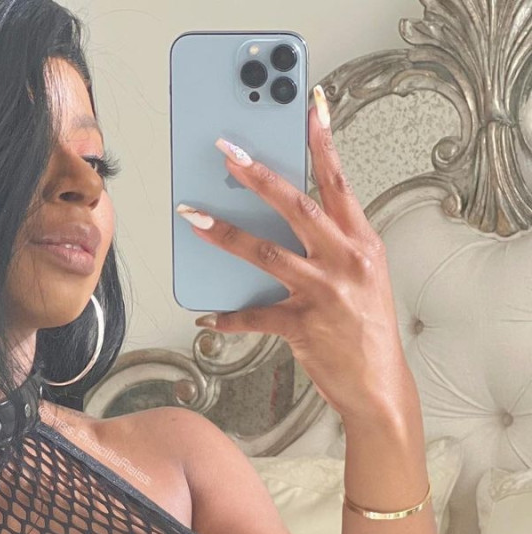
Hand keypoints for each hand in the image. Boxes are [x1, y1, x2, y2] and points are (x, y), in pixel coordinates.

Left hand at [179, 87, 416, 424]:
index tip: (308, 108)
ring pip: (265, 253)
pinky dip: (228, 317)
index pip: (339, 183)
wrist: (378, 385)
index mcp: (363, 243)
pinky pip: (254, 316)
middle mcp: (346, 260)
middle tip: (229, 154)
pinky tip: (208, 317)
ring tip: (194, 217)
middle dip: (258, 177)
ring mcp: (325, 292)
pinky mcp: (303, 326)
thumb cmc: (366, 331)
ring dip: (225, 234)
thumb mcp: (363, 279)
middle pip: (296, 206)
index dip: (322, 143)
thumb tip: (285, 226)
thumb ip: (333, 248)